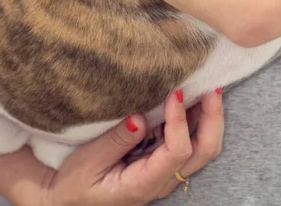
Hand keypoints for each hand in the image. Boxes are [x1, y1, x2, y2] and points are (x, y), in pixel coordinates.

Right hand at [42, 90, 223, 205]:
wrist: (68, 201)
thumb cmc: (75, 183)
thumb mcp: (88, 162)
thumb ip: (116, 141)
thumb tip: (140, 118)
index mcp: (143, 184)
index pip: (177, 153)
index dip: (181, 121)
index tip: (175, 93)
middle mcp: (162, 182)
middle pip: (204, 152)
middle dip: (213, 118)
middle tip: (211, 87)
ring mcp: (166, 175)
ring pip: (203, 149)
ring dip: (210, 118)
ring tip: (207, 88)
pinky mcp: (163, 166)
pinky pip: (191, 144)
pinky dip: (198, 121)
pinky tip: (192, 101)